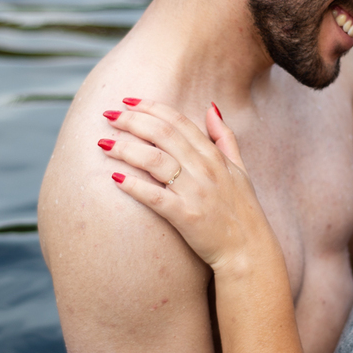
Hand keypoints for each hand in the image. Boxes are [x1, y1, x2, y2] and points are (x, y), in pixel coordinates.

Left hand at [99, 99, 275, 271]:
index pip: (178, 121)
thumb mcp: (240, 168)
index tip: (127, 101)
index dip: (150, 107)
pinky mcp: (186, 216)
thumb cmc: (243, 211)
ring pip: (154, 160)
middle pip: (162, 133)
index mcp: (214, 155)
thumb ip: (225, 137)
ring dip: (125, 149)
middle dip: (132, 121)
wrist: (249, 251)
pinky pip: (154, 196)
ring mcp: (195, 192)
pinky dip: (133, 185)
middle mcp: (204, 169)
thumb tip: (211, 108)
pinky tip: (114, 178)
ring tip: (103, 144)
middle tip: (108, 116)